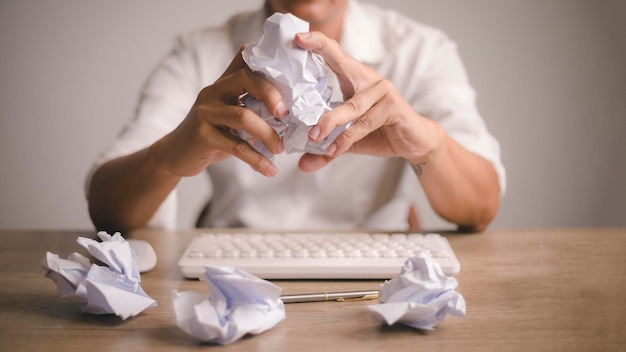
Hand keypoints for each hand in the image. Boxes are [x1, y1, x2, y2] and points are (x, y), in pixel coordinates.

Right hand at [153, 47, 286, 177]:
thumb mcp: (230, 115)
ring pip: (243, 116)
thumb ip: (252, 108)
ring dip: (268, 134)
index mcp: (223, 83)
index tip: (290, 79)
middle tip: (286, 115)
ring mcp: (205, 112)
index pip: (245, 58)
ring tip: (280, 149)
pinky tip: (270, 169)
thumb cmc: (212, 135)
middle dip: (271, 94)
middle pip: (245, 79)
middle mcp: (213, 91)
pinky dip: (257, 159)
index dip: (268, 61)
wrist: (175, 155)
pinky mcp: (202, 135)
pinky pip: (236, 146)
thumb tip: (290, 116)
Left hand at [293, 32, 443, 171]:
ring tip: (314, 138)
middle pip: (341, 61)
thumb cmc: (380, 133)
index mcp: (355, 79)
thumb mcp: (348, 142)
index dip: (317, 44)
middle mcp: (368, 79)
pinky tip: (335, 149)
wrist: (414, 142)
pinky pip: (365, 122)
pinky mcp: (393, 106)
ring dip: (330, 122)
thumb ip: (326, 151)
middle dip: (320, 48)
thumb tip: (302, 165)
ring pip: (350, 106)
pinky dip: (348, 137)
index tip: (297, 37)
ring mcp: (382, 91)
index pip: (334, 56)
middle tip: (298, 42)